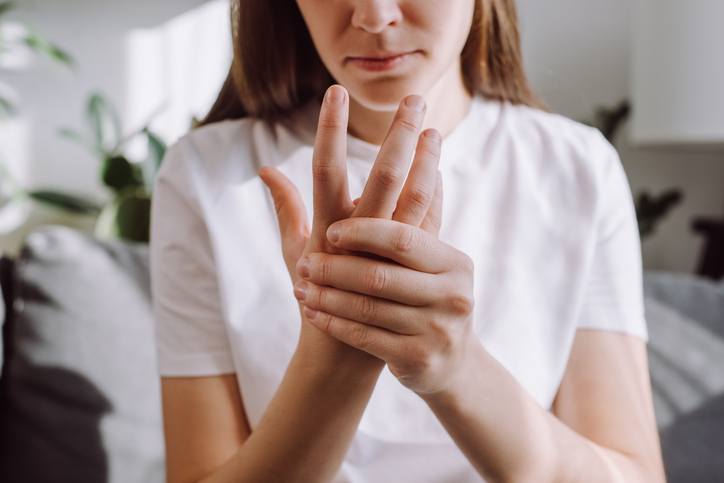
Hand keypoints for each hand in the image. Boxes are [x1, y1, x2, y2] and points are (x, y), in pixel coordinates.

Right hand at [259, 85, 442, 355]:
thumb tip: (266, 168)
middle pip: (383, 177)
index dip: (330, 130)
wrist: (344, 351)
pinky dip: (433, 195)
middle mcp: (358, 238)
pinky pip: (427, 225)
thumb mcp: (293, 251)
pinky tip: (438, 168)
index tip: (336, 92)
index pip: (326, 169)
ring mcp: (388, 254)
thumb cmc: (314, 296)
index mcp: (325, 229)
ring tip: (435, 127)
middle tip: (413, 99)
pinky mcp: (411, 268)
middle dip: (399, 135)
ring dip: (428, 161)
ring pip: (416, 199)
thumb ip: (285, 206)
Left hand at [293, 217, 476, 395]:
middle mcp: (450, 294)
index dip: (365, 233)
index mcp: (451, 261)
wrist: (451, 363)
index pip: (403, 239)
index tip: (331, 230)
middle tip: (306, 261)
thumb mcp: (431, 258)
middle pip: (380, 275)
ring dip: (328, 295)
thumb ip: (424, 204)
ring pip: (367, 308)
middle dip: (337, 267)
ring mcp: (436, 329)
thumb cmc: (430, 297)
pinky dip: (334, 322)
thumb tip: (429, 134)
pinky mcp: (418, 359)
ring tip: (300, 285)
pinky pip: (364, 337)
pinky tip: (313, 313)